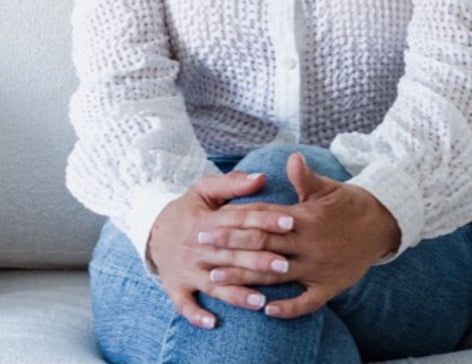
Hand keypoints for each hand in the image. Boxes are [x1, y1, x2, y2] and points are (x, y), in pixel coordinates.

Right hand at [147, 170, 295, 329]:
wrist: (153, 231)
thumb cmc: (189, 209)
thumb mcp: (204, 190)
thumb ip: (233, 184)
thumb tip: (262, 177)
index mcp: (205, 219)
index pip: (239, 220)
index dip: (265, 221)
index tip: (290, 222)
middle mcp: (197, 246)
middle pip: (232, 254)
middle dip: (259, 260)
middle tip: (286, 265)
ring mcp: (186, 269)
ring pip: (215, 283)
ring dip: (237, 292)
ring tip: (262, 299)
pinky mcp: (176, 287)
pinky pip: (185, 305)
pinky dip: (196, 315)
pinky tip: (214, 322)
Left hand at [200, 152, 400, 319]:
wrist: (381, 225)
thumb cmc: (349, 203)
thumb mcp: (328, 187)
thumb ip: (305, 177)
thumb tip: (291, 157)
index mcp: (304, 217)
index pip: (262, 219)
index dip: (234, 221)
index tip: (209, 224)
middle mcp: (308, 243)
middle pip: (261, 245)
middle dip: (229, 247)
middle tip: (201, 248)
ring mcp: (317, 267)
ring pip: (276, 274)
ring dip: (245, 277)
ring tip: (216, 280)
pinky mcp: (329, 286)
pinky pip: (306, 302)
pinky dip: (287, 308)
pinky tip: (265, 310)